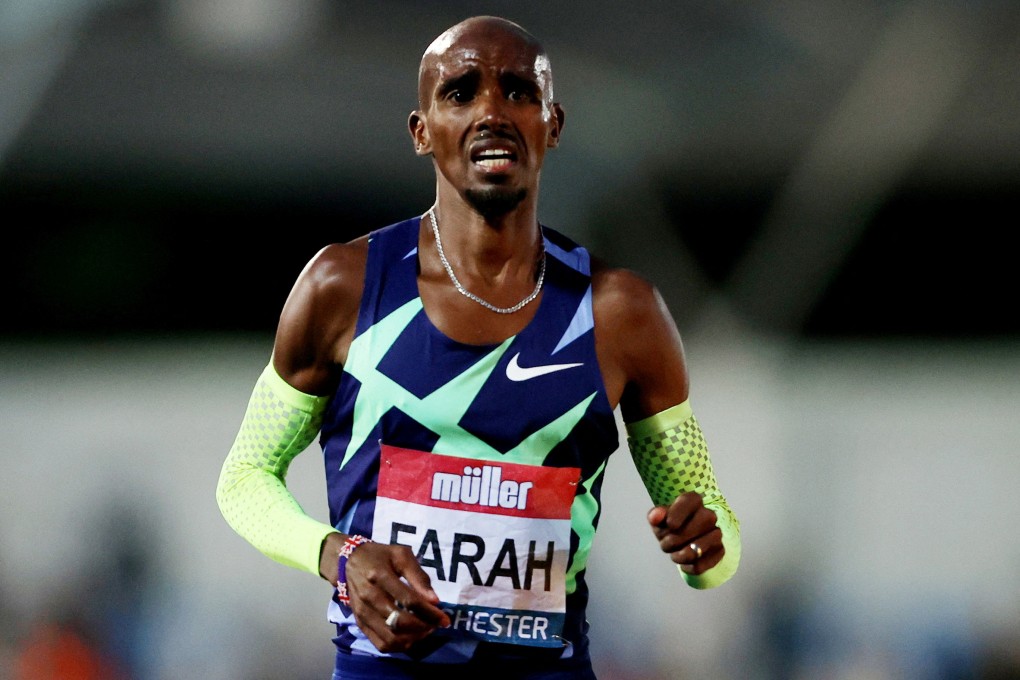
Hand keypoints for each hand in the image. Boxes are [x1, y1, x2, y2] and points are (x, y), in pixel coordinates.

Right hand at [336, 538, 450, 652]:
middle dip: (423, 626)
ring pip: (390, 637)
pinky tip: (410, 637)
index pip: (409, 600)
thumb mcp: (401, 555)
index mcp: (380, 575)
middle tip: (435, 624)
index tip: (444, 618)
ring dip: (412, 638)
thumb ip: (418, 576)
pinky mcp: (360, 623)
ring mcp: (362, 613)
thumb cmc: (379, 556)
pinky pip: (380, 644)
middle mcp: (369, 597)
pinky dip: (399, 646)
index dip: (429, 612)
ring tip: (425, 630)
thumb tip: (434, 601)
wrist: (348, 561)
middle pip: (399, 621)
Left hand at [646, 491, 723, 574]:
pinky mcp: (720, 550)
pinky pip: (699, 566)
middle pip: (687, 531)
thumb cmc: (673, 524)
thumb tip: (655, 517)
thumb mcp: (660, 519)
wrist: (692, 538)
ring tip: (674, 555)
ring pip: (694, 552)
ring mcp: (717, 533)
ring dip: (678, 557)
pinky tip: (685, 563)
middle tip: (665, 544)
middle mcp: (709, 514)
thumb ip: (655, 515)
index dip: (676, 515)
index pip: (687, 502)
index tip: (670, 525)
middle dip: (670, 542)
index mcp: (693, 500)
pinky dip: (688, 567)